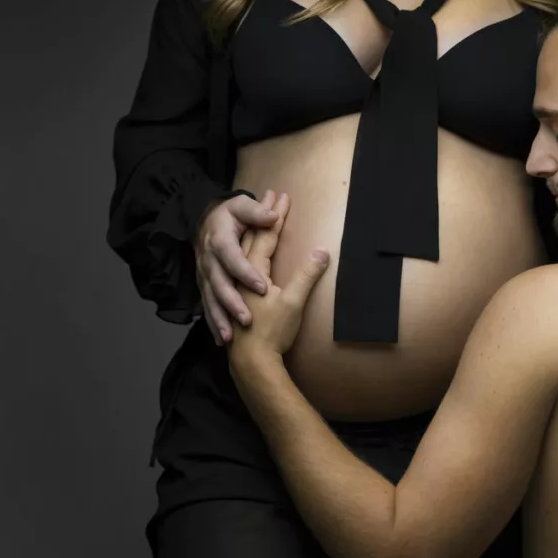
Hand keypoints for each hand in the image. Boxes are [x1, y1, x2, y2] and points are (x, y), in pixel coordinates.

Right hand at [195, 189, 281, 345]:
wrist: (201, 220)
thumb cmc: (226, 214)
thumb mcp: (239, 207)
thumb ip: (255, 211)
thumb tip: (273, 216)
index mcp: (220, 242)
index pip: (232, 258)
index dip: (245, 272)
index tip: (261, 288)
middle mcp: (209, 260)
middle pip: (219, 284)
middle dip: (231, 303)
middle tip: (246, 319)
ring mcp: (204, 275)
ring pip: (210, 299)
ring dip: (219, 318)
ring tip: (230, 335)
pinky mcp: (205, 285)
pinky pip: (207, 307)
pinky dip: (213, 323)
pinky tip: (223, 339)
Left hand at [228, 192, 329, 360]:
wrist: (251, 361)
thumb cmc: (271, 331)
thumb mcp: (294, 302)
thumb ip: (307, 275)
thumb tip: (322, 251)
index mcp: (254, 270)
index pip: (267, 236)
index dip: (277, 215)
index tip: (284, 197)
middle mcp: (241, 274)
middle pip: (252, 238)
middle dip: (263, 217)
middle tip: (271, 197)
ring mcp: (236, 286)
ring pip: (241, 252)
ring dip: (251, 233)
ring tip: (256, 219)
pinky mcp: (235, 299)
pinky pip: (237, 268)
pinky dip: (241, 256)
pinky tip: (241, 258)